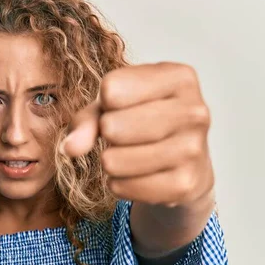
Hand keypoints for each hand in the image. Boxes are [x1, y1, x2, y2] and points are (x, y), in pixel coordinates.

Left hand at [60, 62, 213, 206]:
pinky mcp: (185, 185)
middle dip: (107, 133)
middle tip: (123, 134)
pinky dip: (118, 184)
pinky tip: (136, 174)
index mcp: (180, 77)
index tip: (123, 106)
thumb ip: (86, 119)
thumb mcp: (114, 106)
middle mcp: (195, 111)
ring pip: (113, 161)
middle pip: (112, 126)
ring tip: (129, 154)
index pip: (111, 89)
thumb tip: (69, 148)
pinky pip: (122, 187)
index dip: (106, 102)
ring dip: (109, 161)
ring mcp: (194, 150)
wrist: (186, 161)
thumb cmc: (144, 121)